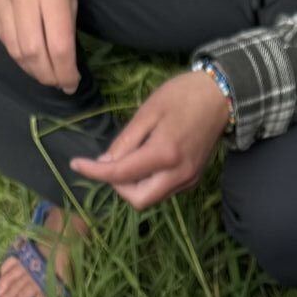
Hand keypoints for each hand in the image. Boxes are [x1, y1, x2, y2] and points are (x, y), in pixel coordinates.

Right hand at [0, 0, 79, 92]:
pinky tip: (27, 54)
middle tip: (58, 82)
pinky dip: (15, 50)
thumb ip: (66, 19)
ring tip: (45, 73)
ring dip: (31, 68)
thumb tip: (65, 58)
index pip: (58, 44)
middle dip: (47, 75)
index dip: (65, 71)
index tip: (72, 83)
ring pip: (13, 48)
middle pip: (32, 52)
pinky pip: (0, 35)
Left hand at [69, 70, 230, 208]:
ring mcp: (188, 179)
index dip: (94, 171)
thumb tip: (105, 162)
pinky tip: (145, 162)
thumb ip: (126, 141)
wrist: (221, 96)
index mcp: (164, 154)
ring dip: (133, 186)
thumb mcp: (148, 112)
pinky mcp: (193, 178)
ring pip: (151, 198)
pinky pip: (164, 190)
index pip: (120, 174)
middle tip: (110, 164)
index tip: (75, 164)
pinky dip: (148, 182)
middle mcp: (178, 174)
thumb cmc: (183, 95)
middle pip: (138, 200)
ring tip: (128, 159)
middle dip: (118, 187)